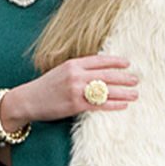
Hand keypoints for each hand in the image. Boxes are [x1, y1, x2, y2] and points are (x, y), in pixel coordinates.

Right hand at [3, 55, 138, 125]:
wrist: (28, 100)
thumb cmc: (45, 87)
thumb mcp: (61, 72)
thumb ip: (78, 70)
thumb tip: (97, 72)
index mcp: (73, 64)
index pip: (99, 60)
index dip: (115, 62)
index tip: (127, 63)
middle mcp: (76, 75)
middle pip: (106, 75)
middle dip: (123, 78)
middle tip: (136, 80)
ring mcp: (76, 90)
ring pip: (106, 90)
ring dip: (123, 92)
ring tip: (135, 94)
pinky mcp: (76, 105)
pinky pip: (99, 105)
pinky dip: (113, 105)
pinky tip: (123, 105)